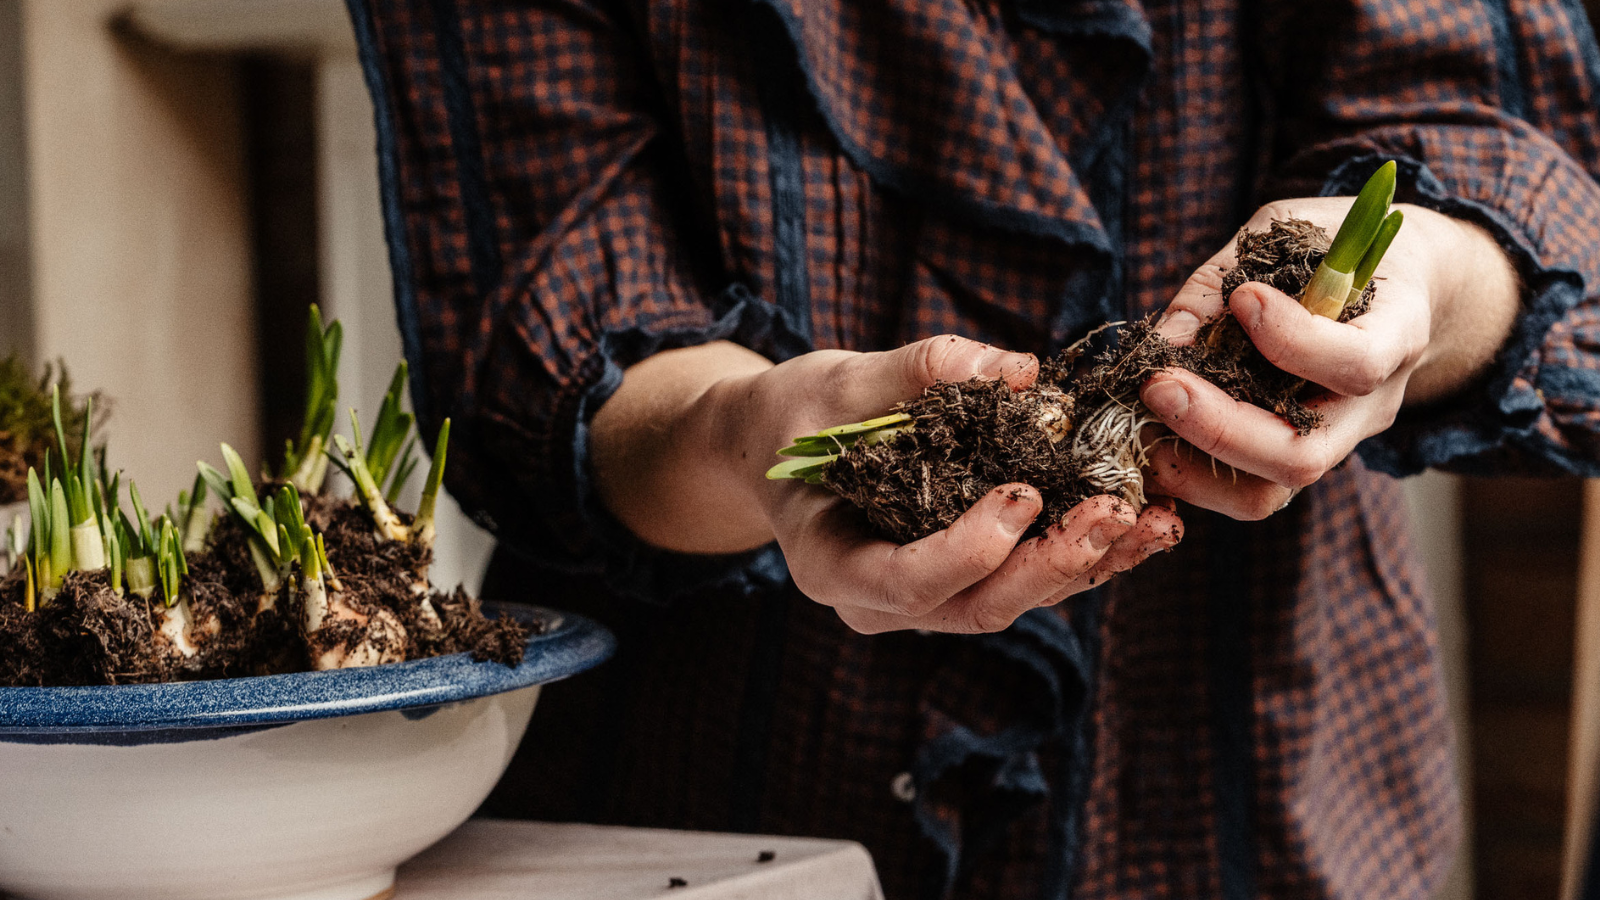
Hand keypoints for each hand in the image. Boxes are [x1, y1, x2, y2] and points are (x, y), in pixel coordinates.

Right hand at [592, 336, 1182, 634]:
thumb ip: (917, 373)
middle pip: (978, 606)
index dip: (969, 549)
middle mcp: (884, 602)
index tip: (1022, 494)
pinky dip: (1089, 552)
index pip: (906, 582)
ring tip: (1154, 519)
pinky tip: (1145, 519)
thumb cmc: (798, 413)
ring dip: (1089, 563)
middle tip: (1114, 512)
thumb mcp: (839, 383)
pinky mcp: (968, 577)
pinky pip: (1032, 576)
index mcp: (833, 566)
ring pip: (1017, 600)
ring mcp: (930, 599)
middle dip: (1051, 563)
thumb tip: (1020, 371)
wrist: (783, 443)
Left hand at [1140, 198, 1519, 518]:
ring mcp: (1335, 441)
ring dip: (1192, 464)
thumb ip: (1226, 280)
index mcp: (1396, 334)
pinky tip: (1151, 433)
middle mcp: (1370, 406)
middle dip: (1218, 427)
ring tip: (1142, 415)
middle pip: (1304, 455)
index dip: (1293, 341)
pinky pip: (1245, 491)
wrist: (1395, 283)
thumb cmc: (1334, 247)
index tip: (1244, 298)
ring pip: (1269, 491)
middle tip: (1158, 385)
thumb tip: (1164, 343)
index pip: (1356, 364)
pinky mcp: (1296, 456)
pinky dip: (1189, 472)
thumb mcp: (1288, 231)